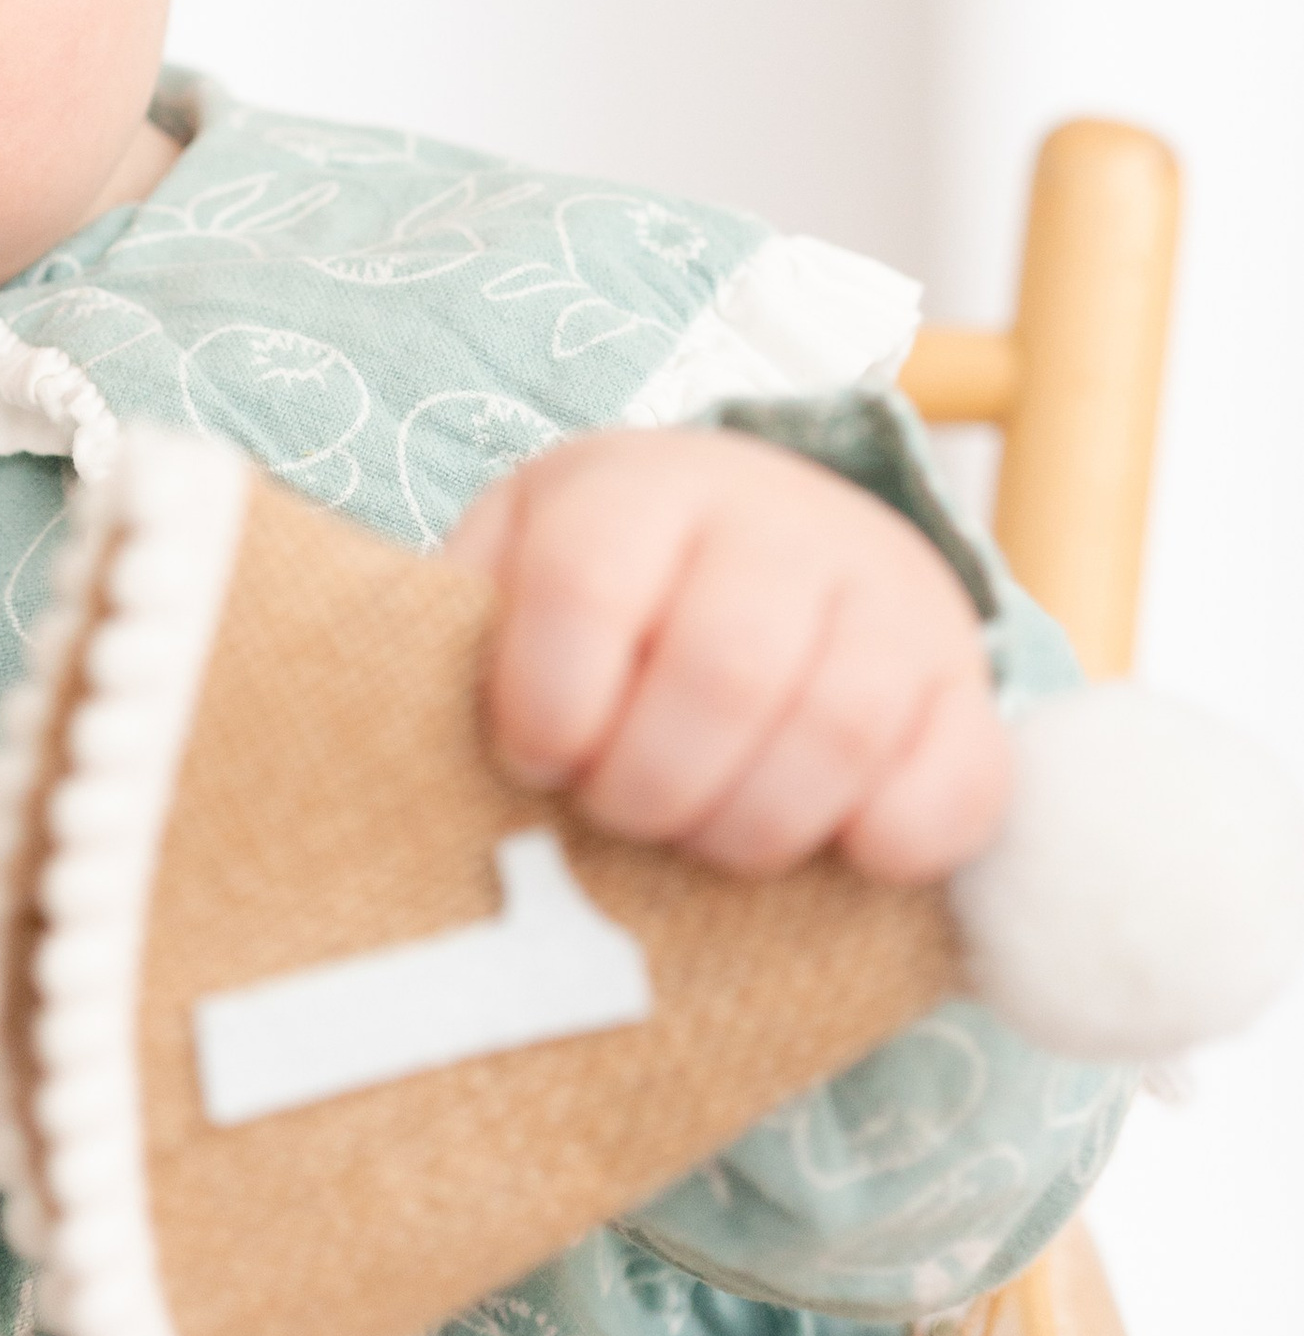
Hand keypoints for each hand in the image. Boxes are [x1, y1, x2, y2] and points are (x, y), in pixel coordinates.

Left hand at [457, 430, 1008, 884]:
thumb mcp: (508, 574)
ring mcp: (888, 599)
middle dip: (650, 787)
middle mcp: (778, 521)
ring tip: (700, 837)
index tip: (533, 754)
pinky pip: (955, 788)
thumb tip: (370, 723)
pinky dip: (884, 847)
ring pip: (838, 733)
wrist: (765, 543)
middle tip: (620, 813)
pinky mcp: (964, 691)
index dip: (547, 702)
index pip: (587, 586)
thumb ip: (451, 635)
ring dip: (749, 829)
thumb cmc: (600, 595)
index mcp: (637, 487)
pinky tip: (821, 849)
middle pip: (724, 672)